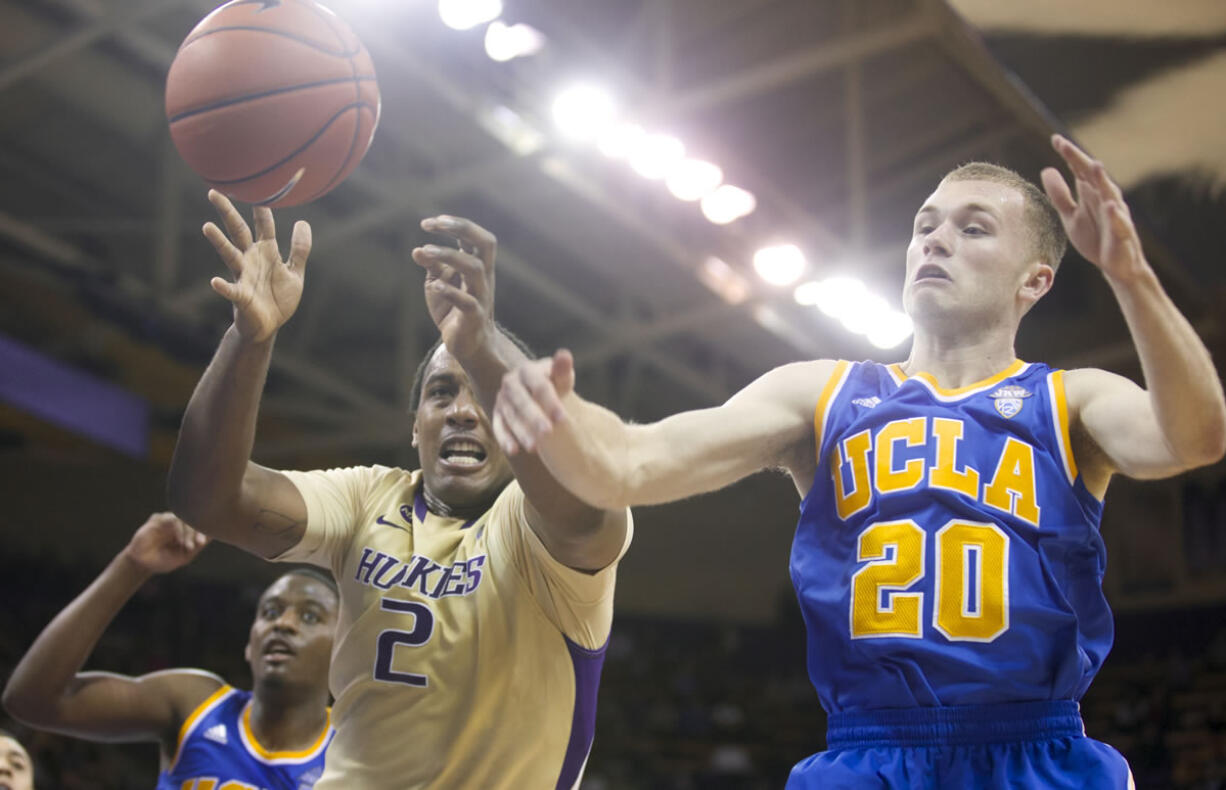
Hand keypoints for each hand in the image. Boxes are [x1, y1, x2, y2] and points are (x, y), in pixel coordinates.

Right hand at [122, 512, 209, 574]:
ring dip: (188, 532)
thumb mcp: (183, 557)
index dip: (206, 531)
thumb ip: (196, 547)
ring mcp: (168, 520)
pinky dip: (179, 530)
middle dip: (198, 532)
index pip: (200, 525)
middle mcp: (179, 523)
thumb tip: (211, 537)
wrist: (143, 564)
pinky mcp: (157, 519)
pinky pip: (172, 519)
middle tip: (200, 543)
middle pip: (193, 520)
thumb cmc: (164, 560)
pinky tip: (179, 541)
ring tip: (188, 546)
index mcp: (188, 531)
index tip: (208, 542)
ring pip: (184, 519)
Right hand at [202, 190, 311, 343]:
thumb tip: (303, 222)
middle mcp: (250, 259)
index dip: (261, 207)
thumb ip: (299, 249)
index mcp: (266, 252)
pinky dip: (223, 286)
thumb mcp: (295, 272)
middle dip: (227, 212)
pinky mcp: (241, 297)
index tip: (257, 186)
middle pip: (238, 231)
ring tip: (207, 226)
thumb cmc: (279, 298)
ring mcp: (243, 276)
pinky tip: (214, 281)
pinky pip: (231, 290)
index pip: (264, 224)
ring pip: (229, 255)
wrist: (269, 326)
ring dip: (219, 242)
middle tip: (214, 192)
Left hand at [411, 215, 495, 359]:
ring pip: (475, 268)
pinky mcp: (475, 318)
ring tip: (426, 251)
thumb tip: (417, 250)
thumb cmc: (453, 309)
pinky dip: (450, 291)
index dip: (455, 224)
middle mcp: (484, 277)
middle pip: (486, 243)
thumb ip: (431, 266)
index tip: (428, 223)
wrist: (467, 345)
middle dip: (462, 228)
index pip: (474, 237)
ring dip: (449, 255)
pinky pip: (468, 302)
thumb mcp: (438, 283)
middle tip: (434, 223)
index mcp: (477, 265)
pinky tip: (434, 286)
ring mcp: (482, 296)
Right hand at [493, 349, 574, 454]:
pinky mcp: (497, 414)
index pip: (539, 385)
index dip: (551, 402)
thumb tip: (564, 354)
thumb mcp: (561, 379)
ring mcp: (502, 399)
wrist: (540, 393)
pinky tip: (514, 451)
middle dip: (534, 418)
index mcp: (527, 370)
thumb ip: (562, 371)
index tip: (563, 419)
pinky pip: (498, 426)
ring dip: (521, 432)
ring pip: (510, 416)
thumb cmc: (555, 384)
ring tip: (535, 448)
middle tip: (548, 433)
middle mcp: (511, 382)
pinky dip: (505, 439)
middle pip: (522, 401)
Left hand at [1041, 135, 1145, 281]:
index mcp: (1091, 194)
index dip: (1068, 155)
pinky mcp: (1122, 234)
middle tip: (1065, 146)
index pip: (1079, 170)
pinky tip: (1110, 205)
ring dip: (1102, 180)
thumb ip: (1060, 195)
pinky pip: (1120, 223)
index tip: (1055, 139)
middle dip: (1080, 161)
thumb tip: (1046, 170)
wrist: (1116, 266)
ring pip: (1109, 194)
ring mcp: (1116, 215)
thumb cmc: (1095, 237)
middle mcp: (1105, 199)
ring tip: (1094, 165)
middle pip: (1092, 177)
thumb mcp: (1071, 216)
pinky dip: (1116, 214)